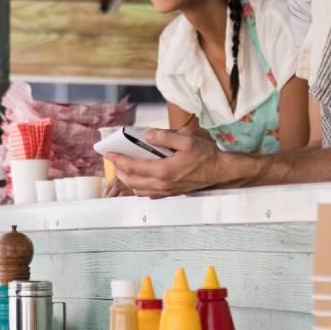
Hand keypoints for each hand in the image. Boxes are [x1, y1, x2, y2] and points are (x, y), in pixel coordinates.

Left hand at [107, 128, 225, 197]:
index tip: (108, 153)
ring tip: (123, 168)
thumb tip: (147, 135)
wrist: (221, 172)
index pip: (132, 167)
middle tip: (114, 160)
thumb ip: (165, 137)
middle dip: (119, 170)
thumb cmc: (206, 156)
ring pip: (138, 190)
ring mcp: (166, 191)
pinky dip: (139, 187)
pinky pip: (148, 194)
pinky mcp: (171, 193)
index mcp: (164, 171)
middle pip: (131, 181)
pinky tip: (139, 178)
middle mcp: (162, 184)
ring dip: (128, 180)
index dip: (117, 160)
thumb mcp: (187, 140)